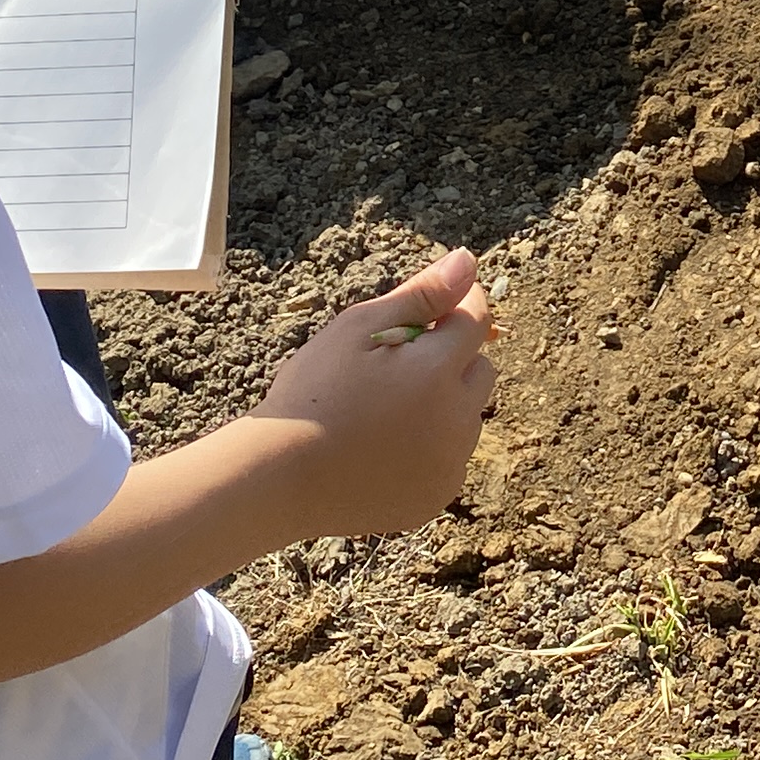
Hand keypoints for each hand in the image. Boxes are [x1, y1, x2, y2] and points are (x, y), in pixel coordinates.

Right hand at [252, 248, 498, 536]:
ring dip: (444, 404)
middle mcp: (456, 421)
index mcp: (438, 371)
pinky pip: (449, 460)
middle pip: (480, 371)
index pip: (476, 322)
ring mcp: (448, 465)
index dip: (458, 307)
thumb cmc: (313, 391)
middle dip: (453, 359)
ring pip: (467, 417)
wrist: (278, 477)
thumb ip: (421, 295)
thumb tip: (467, 261)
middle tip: (400, 362)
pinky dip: (431, 448)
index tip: (432, 308)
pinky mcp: (434, 498)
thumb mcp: (358, 327)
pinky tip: (385, 445)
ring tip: (387, 408)